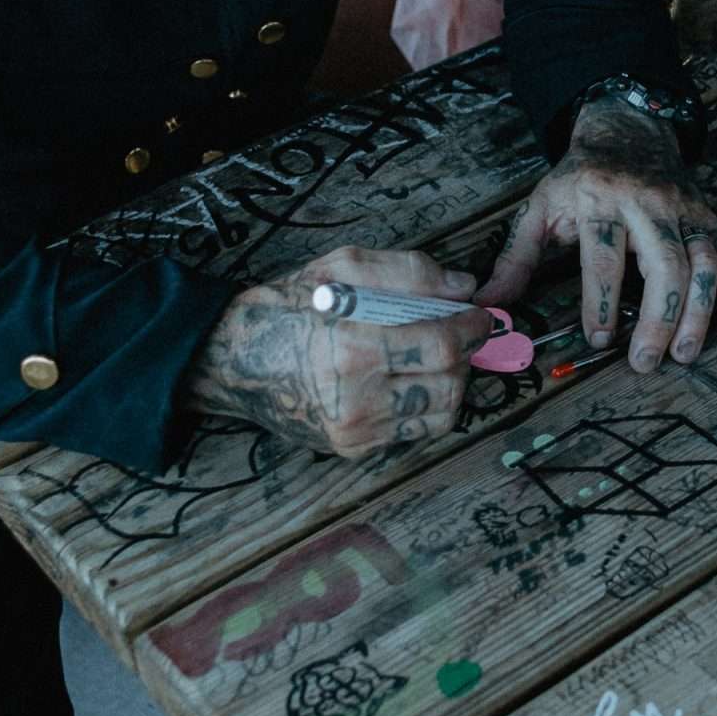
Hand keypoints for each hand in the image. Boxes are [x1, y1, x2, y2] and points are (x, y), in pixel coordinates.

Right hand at [183, 246, 492, 457]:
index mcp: (351, 348)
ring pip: (440, 416)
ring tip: (439, 357)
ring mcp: (354, 431)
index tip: (478, 315)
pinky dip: (428, 405)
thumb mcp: (341, 267)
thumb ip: (406, 272)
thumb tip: (463, 287)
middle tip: (463, 334)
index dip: (471, 329)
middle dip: (467, 356)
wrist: (237, 360)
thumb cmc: (290, 307)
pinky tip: (412, 380)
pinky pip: (415, 432)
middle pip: (448, 386)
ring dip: (454, 383)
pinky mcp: (352, 448)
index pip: (439, 347)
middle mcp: (355, 399)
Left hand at [474, 99, 716, 372]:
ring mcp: (686, 213)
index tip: (598, 339)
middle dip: (659, 318)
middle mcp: (648, 205)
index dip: (601, 301)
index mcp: (600, 200)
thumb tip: (487, 304)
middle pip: (664, 264)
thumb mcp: (540, 208)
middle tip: (647, 362)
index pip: (604, 255)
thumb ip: (516, 258)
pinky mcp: (711, 220)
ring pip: (703, 263)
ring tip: (685, 354)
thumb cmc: (578, 180)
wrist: (628, 133)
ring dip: (699, 313)